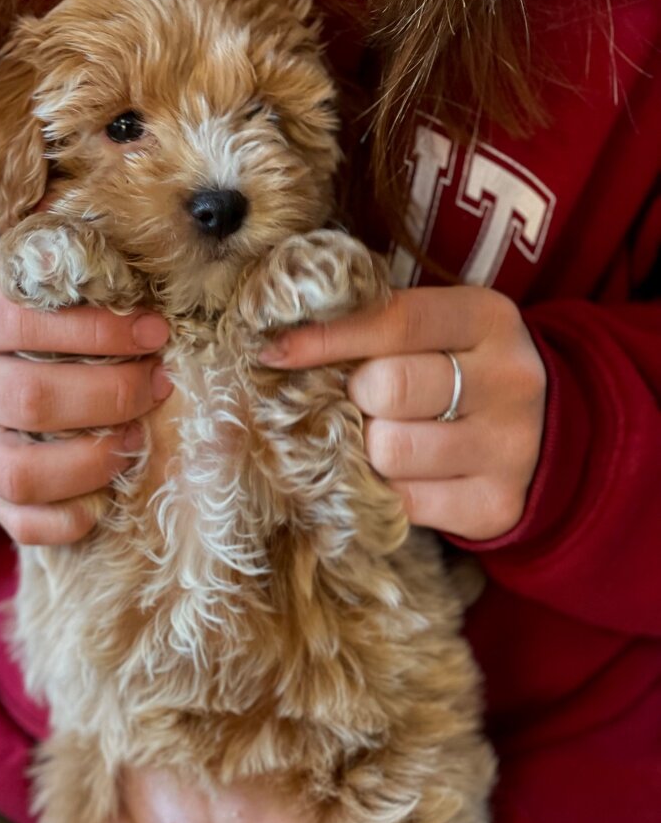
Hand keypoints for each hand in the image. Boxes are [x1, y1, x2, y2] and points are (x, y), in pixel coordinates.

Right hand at [0, 271, 172, 544]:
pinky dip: (74, 517)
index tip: (154, 334)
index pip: (21, 322)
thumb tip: (144, 283)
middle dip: (111, 395)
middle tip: (157, 386)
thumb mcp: (38, 271)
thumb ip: (76, 270)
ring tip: (137, 437)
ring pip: (22, 474)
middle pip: (30, 401)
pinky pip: (23, 524)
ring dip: (95, 459)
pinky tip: (109, 492)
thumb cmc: (29, 307)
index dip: (98, 330)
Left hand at [260, 285, 546, 540]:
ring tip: (384, 438)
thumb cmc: (462, 371)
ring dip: (367, 448)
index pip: (394, 320)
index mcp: (488, 318)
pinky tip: (401, 474)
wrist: (548, 435)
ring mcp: (509, 446)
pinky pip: (404, 502)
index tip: (274, 351)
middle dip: (355, 398)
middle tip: (362, 402)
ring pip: (388, 450)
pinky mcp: (496, 504)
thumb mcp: (439, 330)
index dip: (325, 337)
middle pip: (386, 388)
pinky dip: (385, 490)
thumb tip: (280, 347)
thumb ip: (377, 327)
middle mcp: (508, 379)